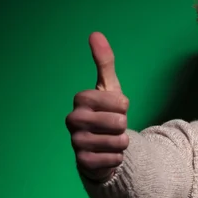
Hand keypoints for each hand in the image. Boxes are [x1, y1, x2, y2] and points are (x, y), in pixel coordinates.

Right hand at [65, 32, 128, 181]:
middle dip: (123, 126)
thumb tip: (95, 34)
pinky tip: (107, 154)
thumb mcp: (109, 87)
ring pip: (119, 142)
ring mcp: (76, 142)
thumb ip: (104, 62)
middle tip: (112, 127)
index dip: (124, 107)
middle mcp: (73, 120)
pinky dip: (117, 158)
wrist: (99, 146)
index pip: (121, 102)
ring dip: (121, 143)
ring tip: (110, 140)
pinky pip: (115, 159)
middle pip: (120, 122)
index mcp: (81, 99)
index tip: (114, 108)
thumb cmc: (105, 113)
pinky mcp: (83, 163)